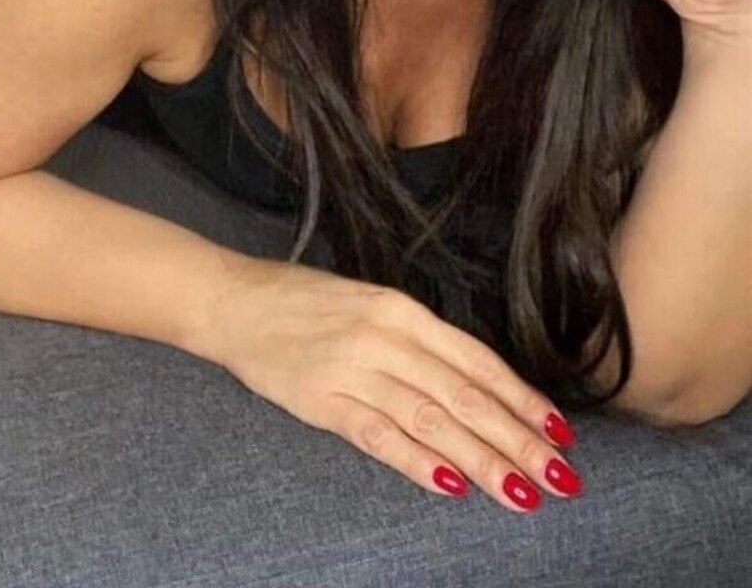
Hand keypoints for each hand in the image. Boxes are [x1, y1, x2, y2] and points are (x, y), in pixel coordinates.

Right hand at [212, 258, 582, 511]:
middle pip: (463, 395)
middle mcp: (384, 336)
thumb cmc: (305, 302)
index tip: (560, 434)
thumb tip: (477, 386)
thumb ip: (419, 341)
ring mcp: (352, 368)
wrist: (234, 301)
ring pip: (430, 419)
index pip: (476, 360)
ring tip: (521, 493)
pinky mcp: (321, 400)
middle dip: (517, 440)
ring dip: (480, 460)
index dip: (521, 399)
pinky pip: (377, 435)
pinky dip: (415, 461)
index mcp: (401, 309)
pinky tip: (449, 486)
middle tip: (560, 478)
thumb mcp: (370, 305)